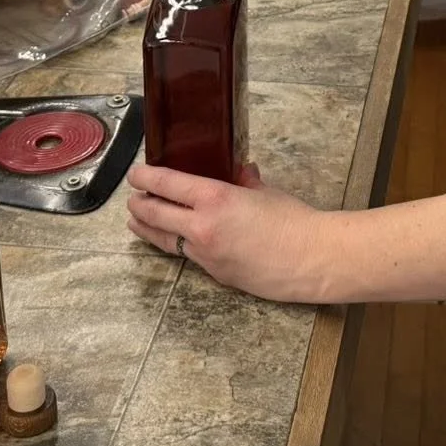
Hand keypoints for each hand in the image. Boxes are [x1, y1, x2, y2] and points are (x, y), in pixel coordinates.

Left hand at [126, 161, 328, 302]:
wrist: (311, 260)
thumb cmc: (294, 220)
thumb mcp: (265, 191)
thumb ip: (244, 180)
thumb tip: (238, 170)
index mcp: (214, 199)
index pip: (167, 184)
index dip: (146, 177)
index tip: (136, 174)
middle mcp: (202, 228)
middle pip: (155, 214)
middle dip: (139, 204)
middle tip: (133, 197)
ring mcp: (206, 255)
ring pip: (165, 239)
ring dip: (147, 228)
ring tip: (136, 220)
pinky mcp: (215, 275)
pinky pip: (188, 256)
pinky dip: (177, 244)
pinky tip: (175, 239)